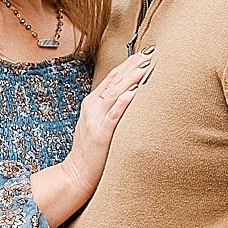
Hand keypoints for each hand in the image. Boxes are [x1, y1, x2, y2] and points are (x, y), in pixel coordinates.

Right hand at [60, 50, 152, 200]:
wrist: (77, 172)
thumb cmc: (92, 150)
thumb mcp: (98, 123)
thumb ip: (110, 109)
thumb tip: (131, 96)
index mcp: (92, 103)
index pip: (112, 78)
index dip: (128, 64)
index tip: (145, 54)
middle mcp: (92, 108)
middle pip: (114, 81)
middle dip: (132, 66)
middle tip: (150, 55)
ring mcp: (95, 120)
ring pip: (114, 94)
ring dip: (130, 79)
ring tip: (146, 68)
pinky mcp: (100, 134)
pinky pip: (113, 116)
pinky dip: (123, 103)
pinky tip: (134, 93)